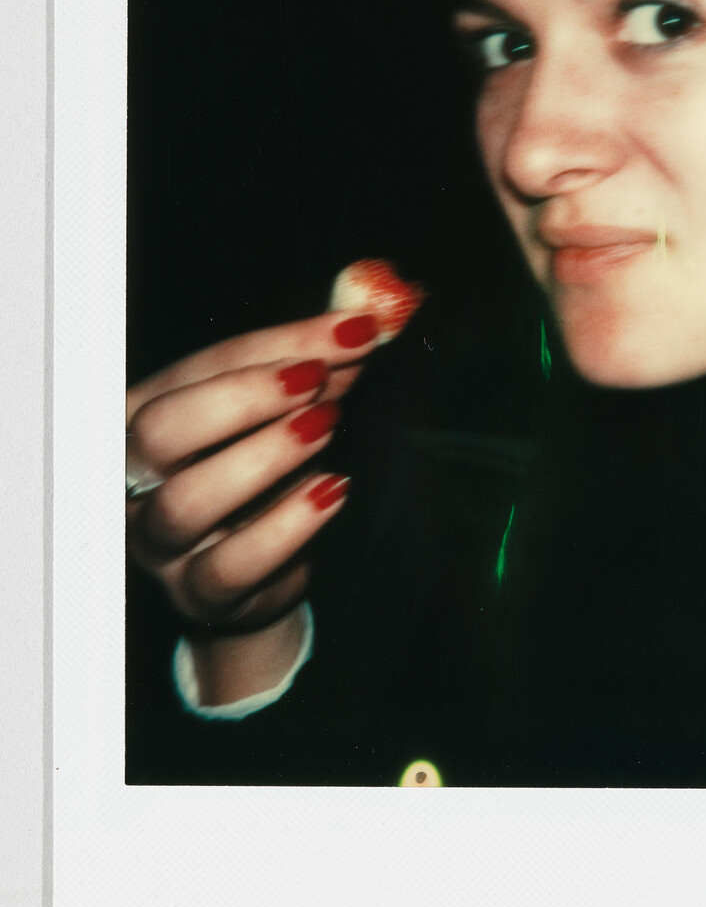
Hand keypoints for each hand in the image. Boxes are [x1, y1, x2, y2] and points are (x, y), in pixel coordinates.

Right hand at [126, 309, 384, 702]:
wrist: (257, 571)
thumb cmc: (263, 473)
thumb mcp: (286, 409)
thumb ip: (318, 361)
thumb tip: (368, 314)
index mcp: (145, 415)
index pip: (199, 368)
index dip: (277, 344)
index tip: (350, 329)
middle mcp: (136, 478)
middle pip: (163, 429)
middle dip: (245, 395)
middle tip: (318, 379)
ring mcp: (160, 540)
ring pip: (188, 500)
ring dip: (265, 455)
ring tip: (326, 426)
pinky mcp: (198, 592)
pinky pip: (231, 565)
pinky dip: (288, 525)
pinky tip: (334, 489)